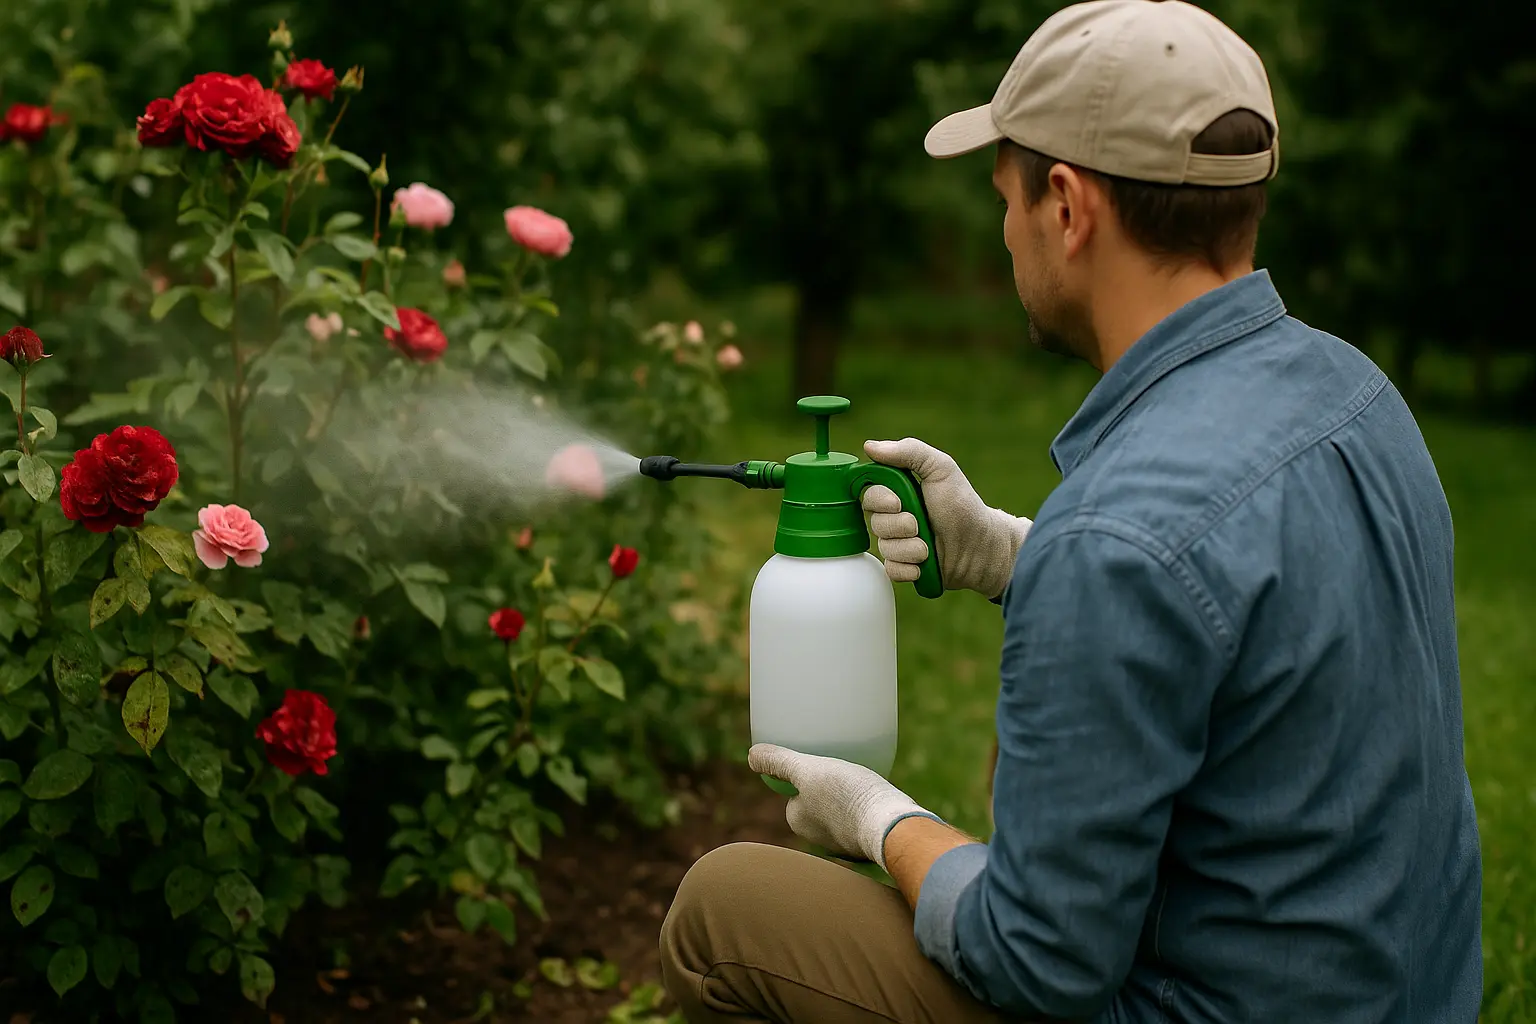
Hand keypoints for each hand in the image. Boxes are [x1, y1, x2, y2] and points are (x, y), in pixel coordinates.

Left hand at [748, 743, 939, 870]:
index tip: (821, 763)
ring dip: (850, 800)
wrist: (892, 826)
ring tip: (865, 780)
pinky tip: (880, 797)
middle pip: (820, 803)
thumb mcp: (807, 771)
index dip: (805, 777)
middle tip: (845, 768)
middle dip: (829, 788)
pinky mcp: (870, 844)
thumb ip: (778, 762)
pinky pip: (864, 821)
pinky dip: (868, 810)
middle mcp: (819, 840)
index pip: (797, 795)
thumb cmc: (846, 796)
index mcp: (800, 823)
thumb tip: (752, 755)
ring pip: (844, 813)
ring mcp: (847, 844)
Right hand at [861, 438, 1031, 599]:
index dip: (880, 500)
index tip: (898, 502)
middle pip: (874, 522)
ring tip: (929, 547)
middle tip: (920, 525)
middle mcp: (896, 517)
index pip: (869, 494)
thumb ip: (909, 451)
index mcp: (899, 492)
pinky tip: (924, 564)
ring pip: (884, 547)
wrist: (981, 546)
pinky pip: (891, 570)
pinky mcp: (905, 567)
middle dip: (899, 525)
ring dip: (909, 548)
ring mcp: (899, 543)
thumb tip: (870, 446)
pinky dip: (908, 568)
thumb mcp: (942, 469)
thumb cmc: (962, 506)